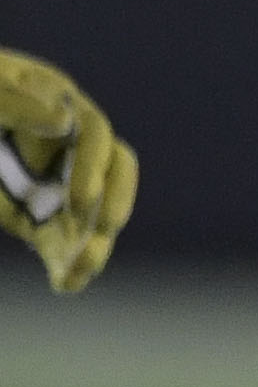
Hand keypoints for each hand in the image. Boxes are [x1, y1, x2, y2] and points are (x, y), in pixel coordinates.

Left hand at [0, 46, 135, 292]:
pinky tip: (65, 284)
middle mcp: (68, 146)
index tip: (78, 201)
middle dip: (110, 204)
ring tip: (81, 270)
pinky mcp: (37, 216)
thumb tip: (65, 121)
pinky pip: (62, 243)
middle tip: (97, 227)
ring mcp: (55, 182)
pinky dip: (66, 266)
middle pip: (112, 176)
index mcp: (60, 106)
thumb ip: (15, 102)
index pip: (95, 135)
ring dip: (94, 244)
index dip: (93, 168)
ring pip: (92, 217)